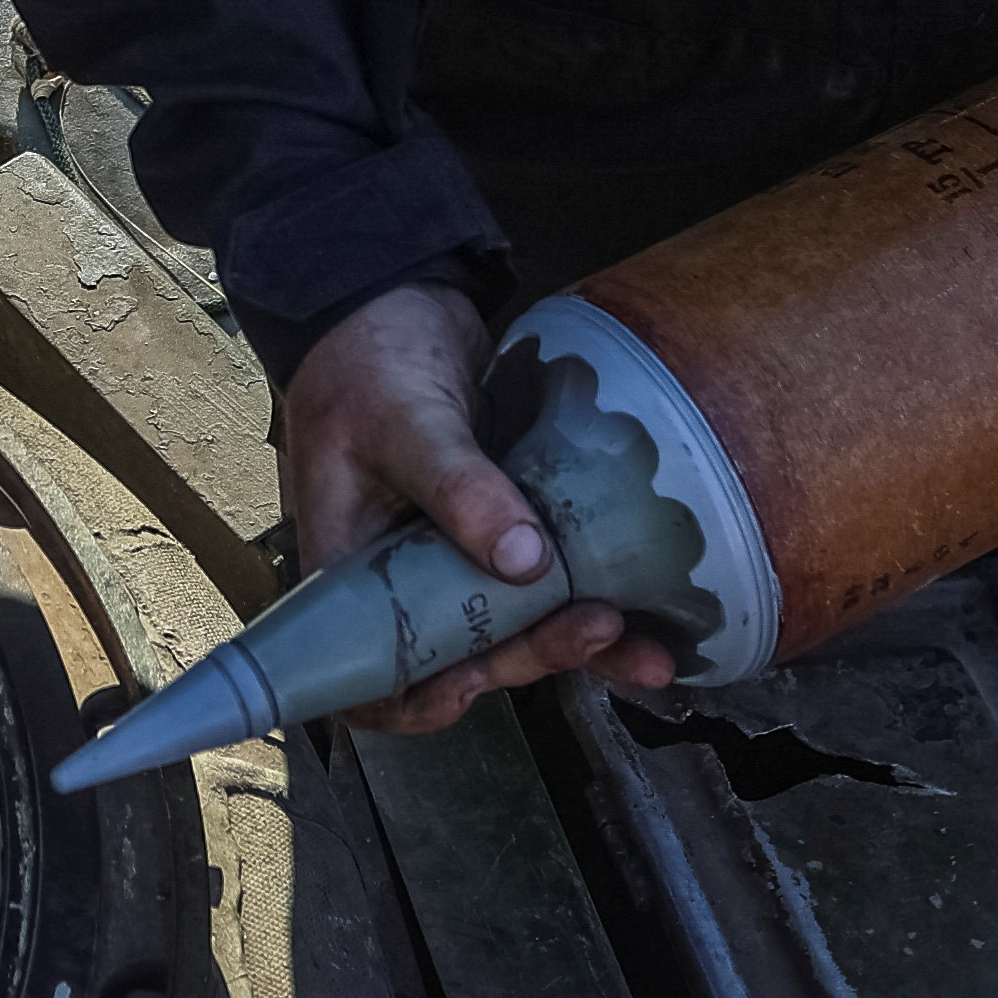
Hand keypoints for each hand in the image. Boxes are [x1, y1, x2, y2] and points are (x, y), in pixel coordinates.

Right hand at [276, 276, 673, 737]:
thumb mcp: (404, 420)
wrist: (395, 299)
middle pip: (459, 657)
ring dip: (574, 648)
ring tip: (643, 650)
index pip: (367, 670)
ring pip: (511, 631)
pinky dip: (591, 612)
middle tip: (591, 626)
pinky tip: (649, 626)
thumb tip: (526, 563)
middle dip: (527, 657)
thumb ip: (460, 488)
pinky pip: (545, 589)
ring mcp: (453, 559)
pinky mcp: (501, 533)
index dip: (415, 698)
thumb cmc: (367, 358)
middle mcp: (400, 580)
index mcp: (349, 566)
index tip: (471, 685)